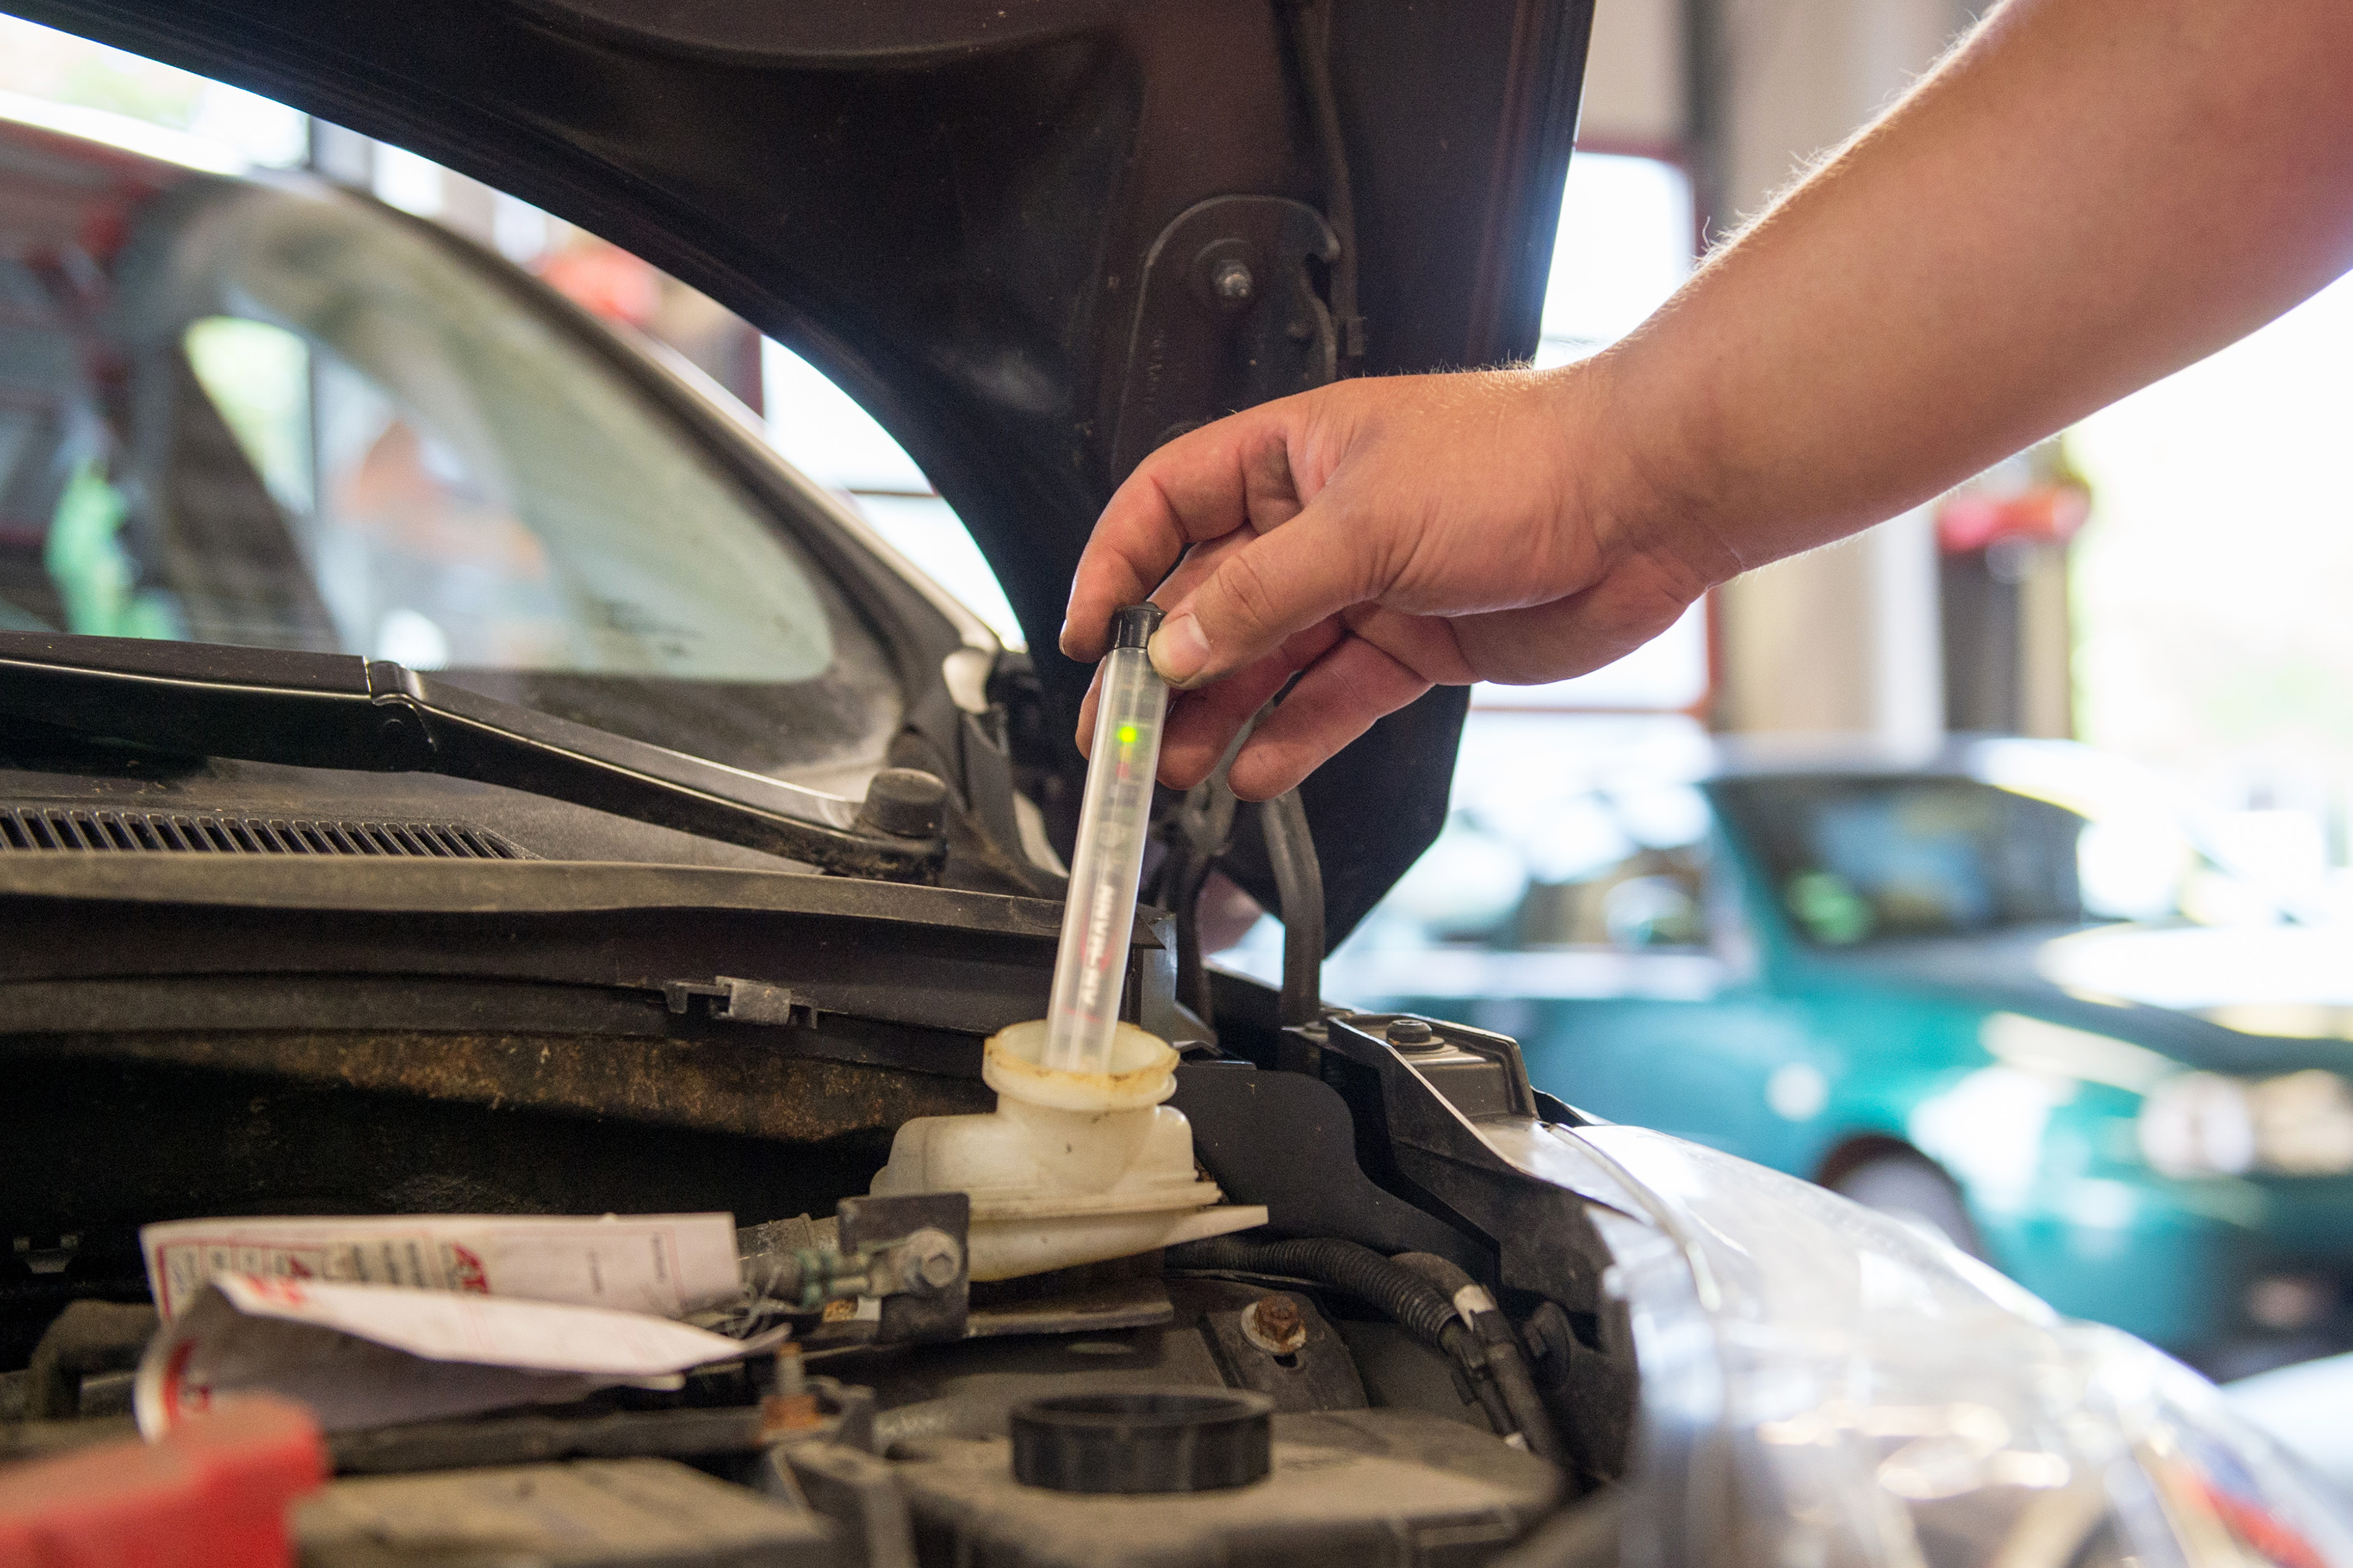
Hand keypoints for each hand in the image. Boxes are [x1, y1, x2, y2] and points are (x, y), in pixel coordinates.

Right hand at [1060, 360, 1735, 799]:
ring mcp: (1366, 584)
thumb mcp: (1366, 523)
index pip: (1168, 504)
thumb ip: (1262, 594)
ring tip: (1170, 770)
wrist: (1644, 501)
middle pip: (1209, 596)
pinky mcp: (1413, 642)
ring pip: (1266, 659)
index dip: (1117, 565)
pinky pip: (1332, 698)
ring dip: (1217, 715)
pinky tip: (1253, 771)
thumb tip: (1178, 646)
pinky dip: (1294, 737)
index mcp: (1292, 455)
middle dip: (1161, 666)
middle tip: (1120, 731)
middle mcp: (1319, 519)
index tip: (1087, 633)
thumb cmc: (1522, 462)